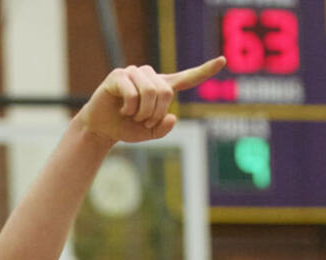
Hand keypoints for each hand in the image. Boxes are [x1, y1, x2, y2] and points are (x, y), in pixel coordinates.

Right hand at [77, 57, 225, 144]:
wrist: (101, 129)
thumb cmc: (127, 128)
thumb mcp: (149, 134)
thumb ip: (163, 128)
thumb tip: (172, 116)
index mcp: (162, 87)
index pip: (187, 77)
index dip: (205, 70)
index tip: (223, 60)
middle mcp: (150, 76)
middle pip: (166, 92)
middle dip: (155, 113)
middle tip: (142, 121)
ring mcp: (134, 73)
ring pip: (150, 91)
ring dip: (142, 112)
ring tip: (131, 116)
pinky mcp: (118, 75)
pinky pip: (132, 92)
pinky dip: (129, 108)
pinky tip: (121, 110)